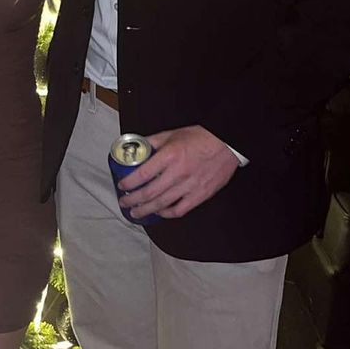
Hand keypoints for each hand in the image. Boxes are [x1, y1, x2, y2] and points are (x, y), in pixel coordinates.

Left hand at [119, 126, 238, 219]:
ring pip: (162, 204)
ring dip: (146, 210)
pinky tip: (159, 213)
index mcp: (169, 156)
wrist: (227, 144)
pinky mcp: (201, 195)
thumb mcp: (172, 134)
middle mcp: (178, 173)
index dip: (129, 183)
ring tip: (135, 213)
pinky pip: (180, 210)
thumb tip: (137, 147)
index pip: (143, 174)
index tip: (122, 186)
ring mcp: (190, 186)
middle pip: (149, 193)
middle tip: (124, 203)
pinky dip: (167, 214)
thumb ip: (153, 141)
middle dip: (133, 201)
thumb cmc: (200, 138)